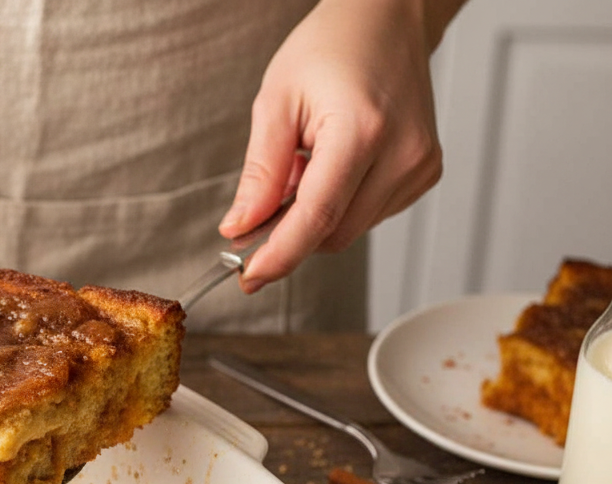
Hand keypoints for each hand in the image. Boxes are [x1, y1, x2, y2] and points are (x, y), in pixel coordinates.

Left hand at [219, 0, 462, 291]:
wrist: (385, 21)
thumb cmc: (330, 49)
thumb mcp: (276, 104)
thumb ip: (260, 174)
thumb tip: (239, 229)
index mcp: (362, 132)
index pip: (316, 217)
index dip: (278, 255)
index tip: (247, 277)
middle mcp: (402, 154)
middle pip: (333, 233)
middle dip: (290, 232)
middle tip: (262, 205)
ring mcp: (420, 166)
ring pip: (350, 230)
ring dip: (315, 216)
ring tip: (306, 164)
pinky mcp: (425, 174)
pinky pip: (369, 215)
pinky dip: (340, 205)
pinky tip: (333, 167)